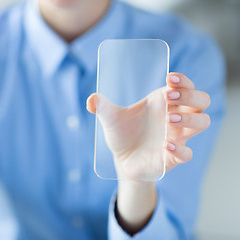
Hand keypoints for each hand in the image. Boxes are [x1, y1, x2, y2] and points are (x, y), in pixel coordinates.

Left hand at [86, 72, 210, 233]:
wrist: (121, 159)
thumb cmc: (122, 134)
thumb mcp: (110, 118)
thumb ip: (102, 107)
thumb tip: (91, 100)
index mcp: (162, 102)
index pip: (186, 86)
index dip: (183, 80)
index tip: (170, 78)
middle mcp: (174, 117)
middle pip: (202, 101)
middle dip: (191, 95)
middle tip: (170, 96)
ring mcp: (177, 137)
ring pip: (202, 122)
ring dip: (190, 118)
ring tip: (169, 119)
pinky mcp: (172, 157)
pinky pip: (187, 153)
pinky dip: (180, 149)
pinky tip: (165, 145)